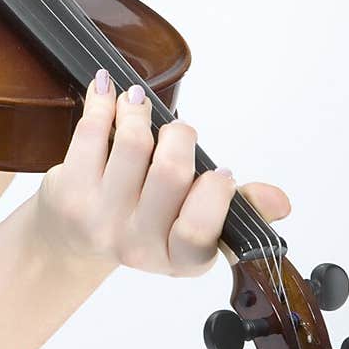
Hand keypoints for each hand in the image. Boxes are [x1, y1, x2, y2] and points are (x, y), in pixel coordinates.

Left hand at [33, 68, 290, 276]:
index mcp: (180, 259)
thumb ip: (239, 209)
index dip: (215, 190)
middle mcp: (138, 248)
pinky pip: (92, 131)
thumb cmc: (142, 222)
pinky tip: (107, 88)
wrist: (71, 240)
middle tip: (177, 130)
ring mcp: (99, 221)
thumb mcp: (195, 225)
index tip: (219, 168)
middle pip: (171, 172)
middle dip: (181, 136)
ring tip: (139, 101)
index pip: (200, 228)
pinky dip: (103, 101)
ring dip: (140, 109)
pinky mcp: (69, 192)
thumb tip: (279, 201)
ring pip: (134, 144)